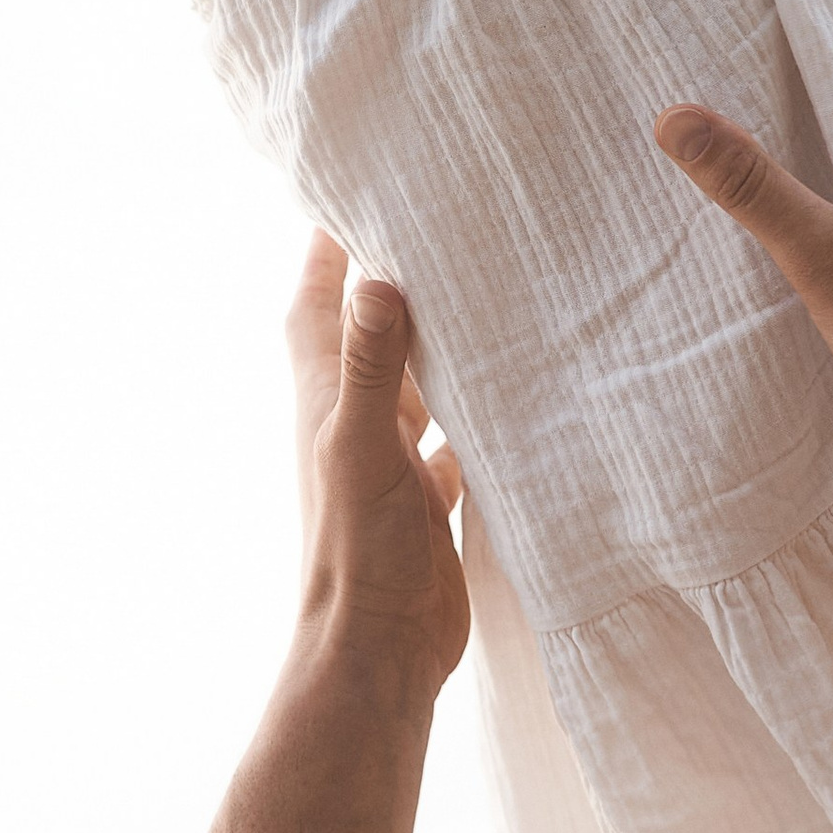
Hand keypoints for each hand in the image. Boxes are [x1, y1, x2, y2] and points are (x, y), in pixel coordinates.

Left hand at [286, 233, 468, 689]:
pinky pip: (452, 436)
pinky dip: (475, 411)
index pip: (319, 297)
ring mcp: (390, 457)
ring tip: (490, 293)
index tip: (361, 184)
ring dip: (441, 343)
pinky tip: (513, 396)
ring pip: (416, 379)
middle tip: (445, 225)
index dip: (331, 243)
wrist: (378, 649)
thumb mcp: (363, 446)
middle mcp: (354, 416)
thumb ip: (371, 366)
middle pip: (372, 328)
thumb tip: (374, 276)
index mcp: (325, 395)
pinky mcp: (425, 496)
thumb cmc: (356, 548)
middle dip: (397, 278)